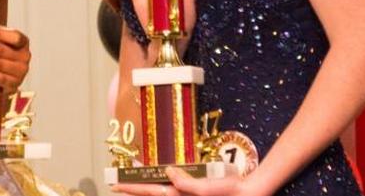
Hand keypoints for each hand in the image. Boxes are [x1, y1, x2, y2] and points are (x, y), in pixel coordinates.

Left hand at [111, 167, 260, 195]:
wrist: (249, 193)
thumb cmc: (231, 190)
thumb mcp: (208, 188)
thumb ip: (187, 183)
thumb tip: (168, 171)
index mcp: (180, 195)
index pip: (149, 191)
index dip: (131, 188)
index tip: (115, 184)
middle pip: (150, 194)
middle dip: (132, 190)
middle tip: (115, 186)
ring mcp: (186, 195)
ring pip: (159, 193)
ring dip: (143, 189)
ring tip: (129, 185)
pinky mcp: (193, 193)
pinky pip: (170, 191)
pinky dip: (159, 187)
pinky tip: (158, 181)